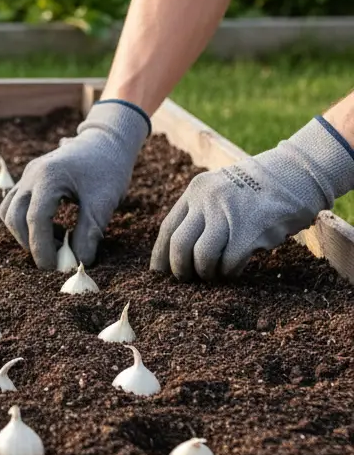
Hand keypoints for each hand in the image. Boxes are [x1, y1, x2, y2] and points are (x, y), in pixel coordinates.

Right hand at [0, 100, 150, 268]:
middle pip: (13, 217)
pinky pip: (14, 203)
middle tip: (53, 259)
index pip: (35, 219)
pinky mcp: (28, 178)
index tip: (54, 268)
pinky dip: (25, 221)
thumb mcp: (104, 202)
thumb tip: (78, 262)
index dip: (41, 248)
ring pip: (8, 211)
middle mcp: (31, 175)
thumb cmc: (109, 168)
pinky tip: (50, 228)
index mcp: (49, 178)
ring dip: (23, 232)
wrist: (107, 139)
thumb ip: (89, 233)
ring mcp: (26, 175)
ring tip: (52, 242)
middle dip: (29, 243)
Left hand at [151, 117, 353, 279]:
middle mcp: (208, 201)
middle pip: (179, 244)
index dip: (161, 255)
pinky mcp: (250, 230)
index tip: (159, 273)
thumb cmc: (256, 191)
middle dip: (180, 269)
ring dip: (206, 272)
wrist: (296, 174)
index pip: (167, 228)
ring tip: (213, 275)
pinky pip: (229, 262)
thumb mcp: (219, 190)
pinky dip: (229, 271)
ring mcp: (229, 214)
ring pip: (202, 256)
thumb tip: (178, 253)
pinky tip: (234, 269)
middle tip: (187, 279)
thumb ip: (199, 212)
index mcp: (196, 191)